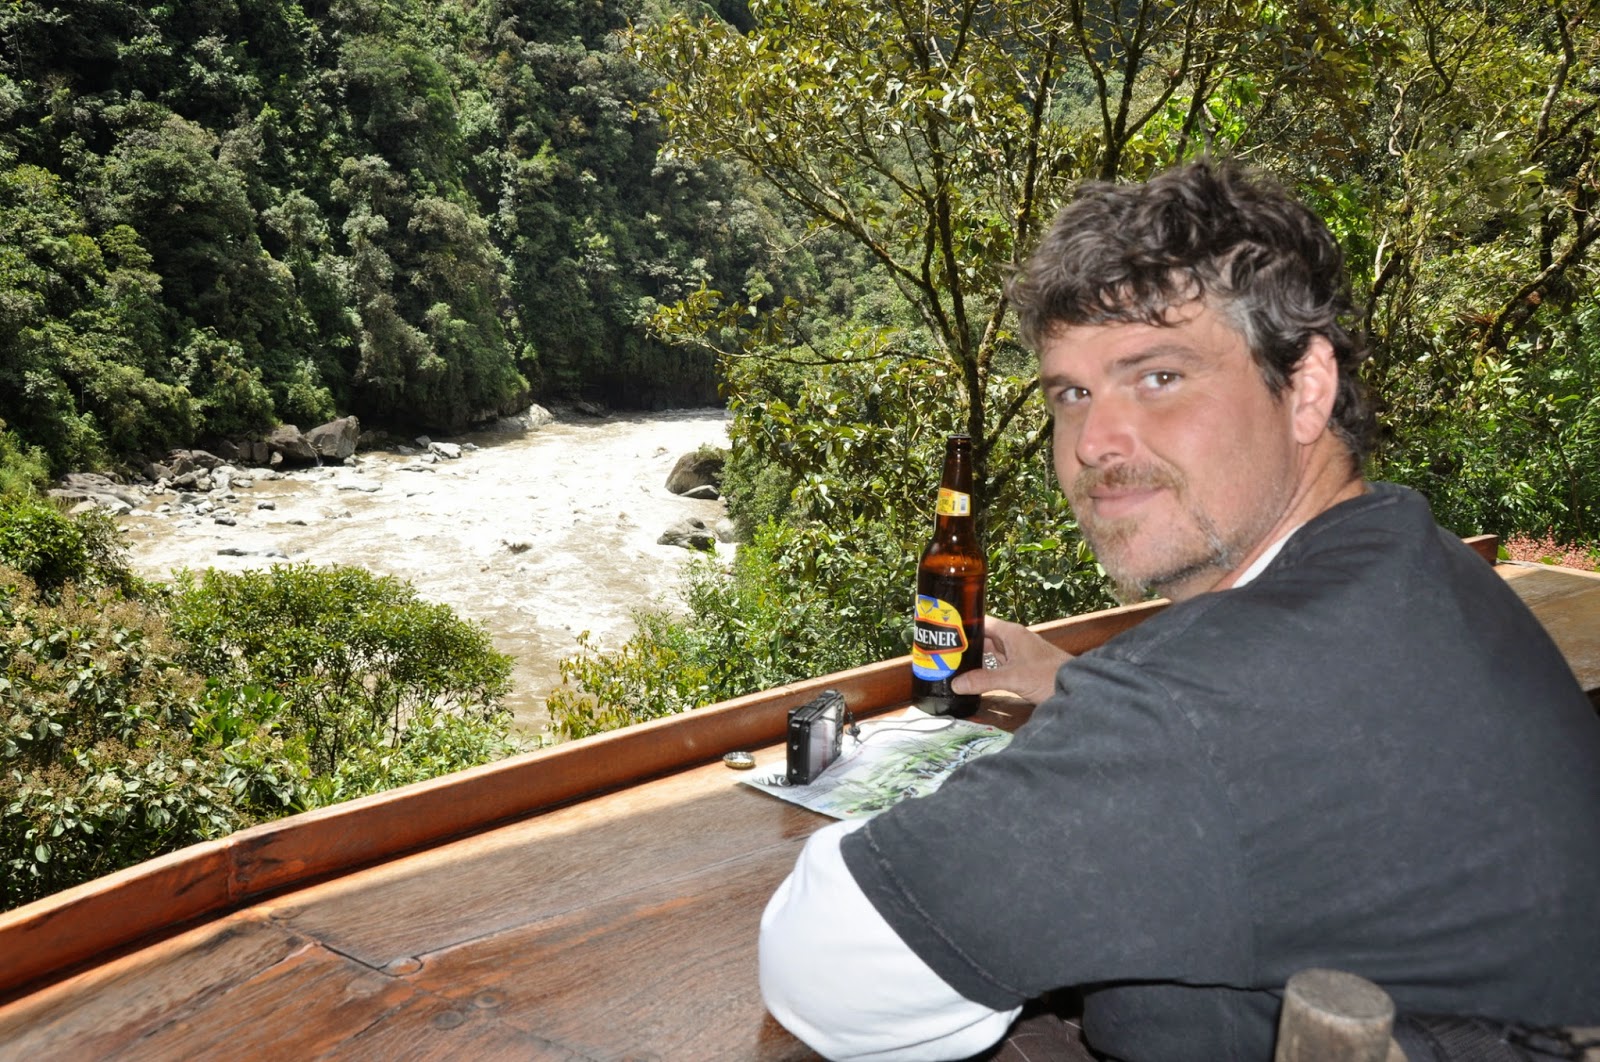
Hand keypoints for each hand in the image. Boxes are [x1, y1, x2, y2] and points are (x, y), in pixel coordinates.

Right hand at [950, 616, 1069, 706]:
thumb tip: (955, 684)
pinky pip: (998, 665)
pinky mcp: (1022, 669)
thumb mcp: (1013, 678)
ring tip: (951, 664)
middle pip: (984, 638)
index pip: (982, 622)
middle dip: (966, 645)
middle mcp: (1014, 640)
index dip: (964, 624)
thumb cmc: (1048, 675)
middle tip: (941, 652)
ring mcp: (1018, 655)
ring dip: (975, 659)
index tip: (943, 630)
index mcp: (1011, 633)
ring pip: (991, 653)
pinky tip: (973, 677)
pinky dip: (986, 670)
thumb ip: (984, 680)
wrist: (1079, 688)